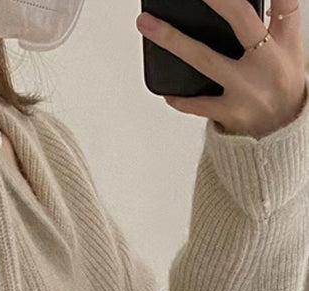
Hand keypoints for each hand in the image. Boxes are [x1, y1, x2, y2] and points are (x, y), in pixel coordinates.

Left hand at [136, 0, 306, 138]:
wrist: (282, 133)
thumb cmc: (279, 85)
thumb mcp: (288, 48)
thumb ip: (273, 20)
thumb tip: (239, 3)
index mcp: (284, 41)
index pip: (284, 3)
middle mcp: (267, 62)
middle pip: (242, 19)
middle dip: (219, 1)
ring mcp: (245, 88)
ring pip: (205, 59)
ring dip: (173, 40)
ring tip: (147, 25)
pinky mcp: (229, 113)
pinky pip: (196, 104)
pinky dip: (179, 97)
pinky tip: (164, 90)